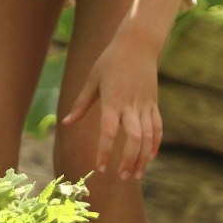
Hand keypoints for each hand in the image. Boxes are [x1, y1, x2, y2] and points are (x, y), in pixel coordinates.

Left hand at [60, 31, 162, 179]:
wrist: (138, 44)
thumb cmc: (110, 61)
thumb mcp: (93, 80)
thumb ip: (81, 104)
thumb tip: (65, 123)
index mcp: (113, 101)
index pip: (109, 132)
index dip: (105, 152)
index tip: (100, 168)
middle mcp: (131, 105)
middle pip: (134, 139)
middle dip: (130, 161)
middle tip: (122, 178)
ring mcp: (145, 105)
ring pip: (148, 137)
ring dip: (144, 158)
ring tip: (136, 174)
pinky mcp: (153, 103)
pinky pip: (157, 127)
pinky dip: (156, 143)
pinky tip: (151, 157)